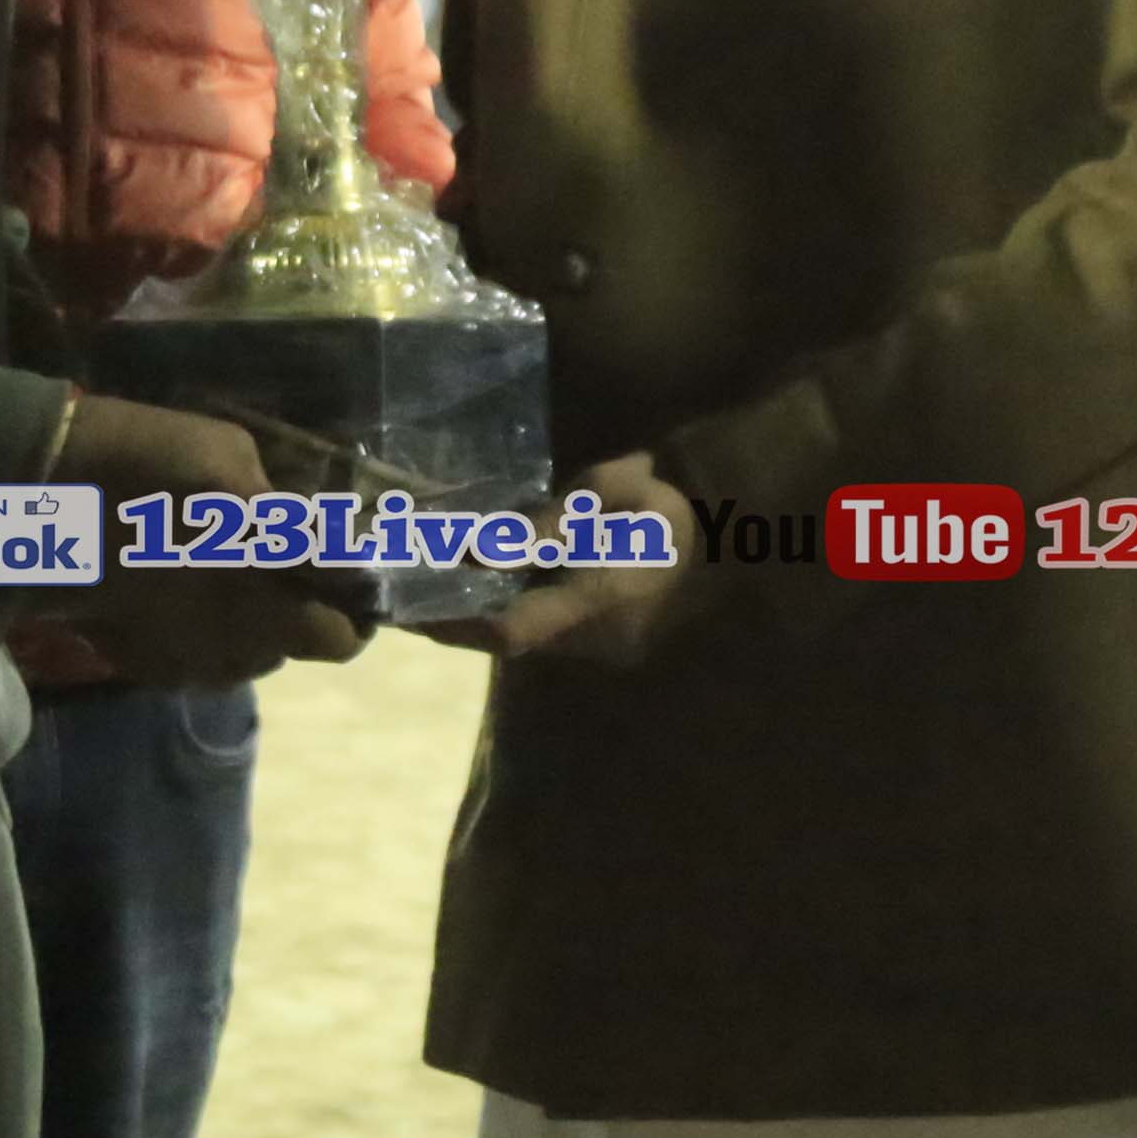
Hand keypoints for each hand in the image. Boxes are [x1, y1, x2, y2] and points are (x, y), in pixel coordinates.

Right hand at [44, 392, 365, 679]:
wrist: (41, 500)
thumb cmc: (146, 464)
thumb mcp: (233, 458)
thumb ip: (276, 506)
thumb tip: (295, 525)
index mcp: (273, 599)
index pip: (343, 637)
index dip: (352, 610)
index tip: (345, 579)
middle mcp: (240, 648)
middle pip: (295, 647)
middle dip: (295, 610)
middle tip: (272, 563)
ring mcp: (188, 666)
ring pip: (246, 657)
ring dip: (246, 624)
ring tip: (212, 574)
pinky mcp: (143, 669)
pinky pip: (193, 658)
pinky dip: (193, 632)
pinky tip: (165, 589)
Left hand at [433, 456, 697, 665]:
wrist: (729, 528)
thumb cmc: (667, 500)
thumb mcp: (609, 491)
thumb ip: (547, 522)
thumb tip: (479, 549)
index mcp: (598, 599)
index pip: (512, 631)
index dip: (456, 625)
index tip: (409, 609)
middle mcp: (597, 636)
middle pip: (510, 642)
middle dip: (460, 621)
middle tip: (407, 595)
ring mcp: (605, 645)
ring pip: (527, 640)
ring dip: (485, 617)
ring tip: (434, 586)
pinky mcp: (608, 642)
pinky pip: (549, 634)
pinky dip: (515, 611)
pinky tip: (488, 585)